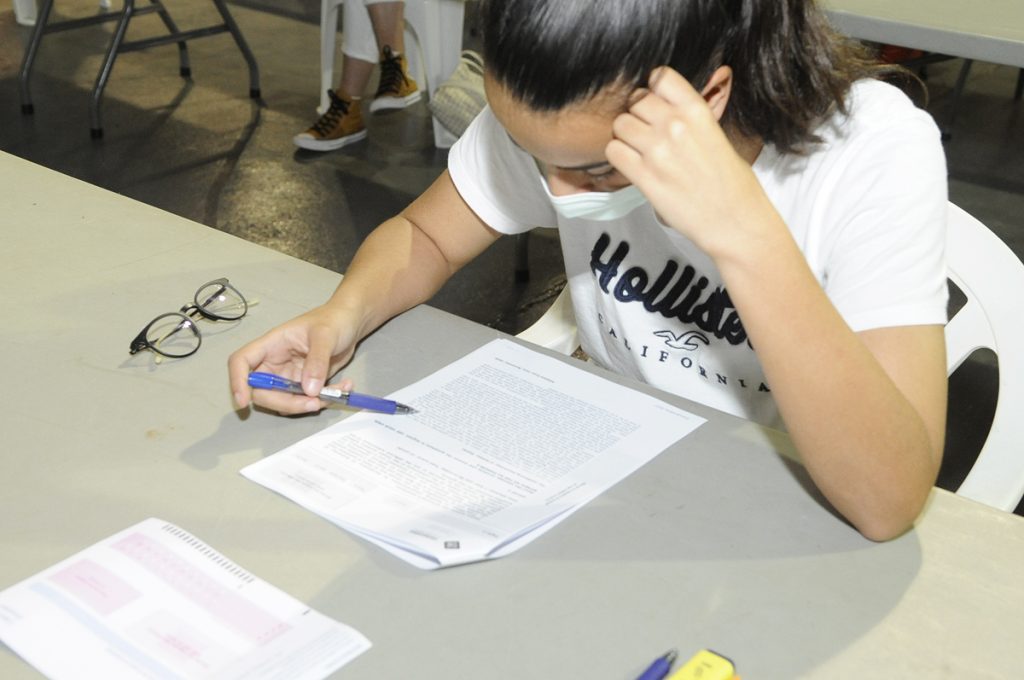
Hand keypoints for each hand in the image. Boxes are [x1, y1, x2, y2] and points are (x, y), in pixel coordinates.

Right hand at [227, 305, 359, 414]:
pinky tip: (342, 388)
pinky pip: (305, 401)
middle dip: (285, 403)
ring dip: (306, 405)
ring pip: (285, 402)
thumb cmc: (333, 320)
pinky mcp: (304, 385)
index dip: (238, 381)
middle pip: (262, 391)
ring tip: (334, 393)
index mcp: (272, 345)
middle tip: (313, 403)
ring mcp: (289, 376)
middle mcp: (276, 363)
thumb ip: (317, 361)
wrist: (349, 324)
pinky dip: (322, 401)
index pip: (242, 361)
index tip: (244, 401)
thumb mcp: (326, 336)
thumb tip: (308, 390)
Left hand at [605, 67, 777, 259]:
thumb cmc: (732, 182)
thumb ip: (689, 118)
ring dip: (625, 136)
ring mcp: (657, 150)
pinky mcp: (644, 176)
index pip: (660, 76)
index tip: (656, 103)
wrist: (735, 221)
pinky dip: (619, 156)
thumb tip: (664, 108)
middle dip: (638, 114)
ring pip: (620, 124)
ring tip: (639, 151)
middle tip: (647, 133)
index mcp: (697, 110)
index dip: (653, 89)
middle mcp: (675, 125)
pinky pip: (613, 151)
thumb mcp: (716, 134)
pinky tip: (633, 166)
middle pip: (636, 100)